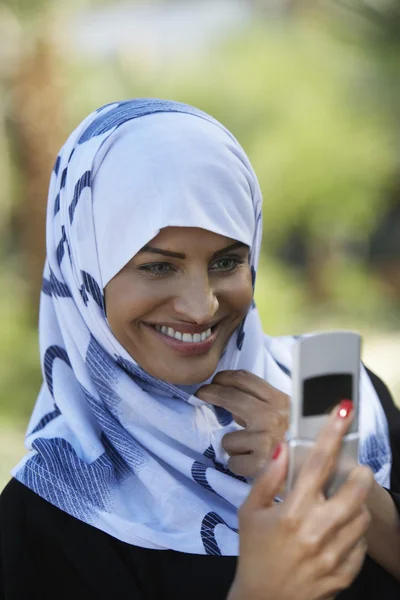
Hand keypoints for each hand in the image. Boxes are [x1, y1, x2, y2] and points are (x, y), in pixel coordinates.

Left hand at [196, 370, 288, 476]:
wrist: (314, 467)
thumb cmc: (295, 441)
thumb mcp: (284, 415)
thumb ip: (261, 406)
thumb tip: (233, 408)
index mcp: (279, 401)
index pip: (245, 379)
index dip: (224, 377)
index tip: (214, 380)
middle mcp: (273, 416)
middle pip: (231, 396)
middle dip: (211, 393)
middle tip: (202, 394)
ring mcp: (266, 439)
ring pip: (228, 440)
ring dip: (234, 447)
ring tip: (250, 451)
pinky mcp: (260, 463)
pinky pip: (233, 463)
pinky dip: (239, 466)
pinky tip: (253, 465)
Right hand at [228, 403, 373, 599]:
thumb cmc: (254, 552)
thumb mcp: (250, 512)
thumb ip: (268, 478)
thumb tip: (284, 447)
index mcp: (291, 512)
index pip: (317, 463)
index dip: (332, 433)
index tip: (344, 411)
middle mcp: (316, 530)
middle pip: (354, 490)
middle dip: (359, 473)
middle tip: (354, 470)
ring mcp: (333, 553)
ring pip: (362, 515)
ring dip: (356, 502)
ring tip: (341, 502)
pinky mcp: (344, 572)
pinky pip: (362, 542)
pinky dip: (355, 530)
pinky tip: (338, 530)